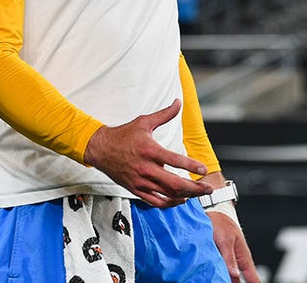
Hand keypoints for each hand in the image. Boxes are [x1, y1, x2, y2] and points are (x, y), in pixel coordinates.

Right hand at [82, 99, 212, 207]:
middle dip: (194, 188)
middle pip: (175, 183)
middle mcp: (145, 168)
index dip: (191, 165)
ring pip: (167, 194)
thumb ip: (164, 114)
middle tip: (207, 188)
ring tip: (198, 194)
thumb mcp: (143, 122)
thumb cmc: (122, 135)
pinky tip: (180, 200)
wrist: (100, 148)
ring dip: (186, 196)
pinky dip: (170, 203)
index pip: (174, 161)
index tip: (203, 169)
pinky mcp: (136, 189)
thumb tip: (178, 103)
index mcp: (149, 150)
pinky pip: (155, 201)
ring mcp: (140, 181)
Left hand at [208, 210, 259, 282]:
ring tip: (219, 280)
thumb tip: (235, 275)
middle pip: (239, 280)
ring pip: (229, 276)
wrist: (212, 213)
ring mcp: (228, 260)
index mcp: (243, 256)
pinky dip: (219, 274)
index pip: (253, 277)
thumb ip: (230, 259)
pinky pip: (221, 270)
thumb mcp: (225, 242)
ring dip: (226, 279)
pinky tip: (214, 277)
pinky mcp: (219, 258)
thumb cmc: (222, 224)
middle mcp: (237, 260)